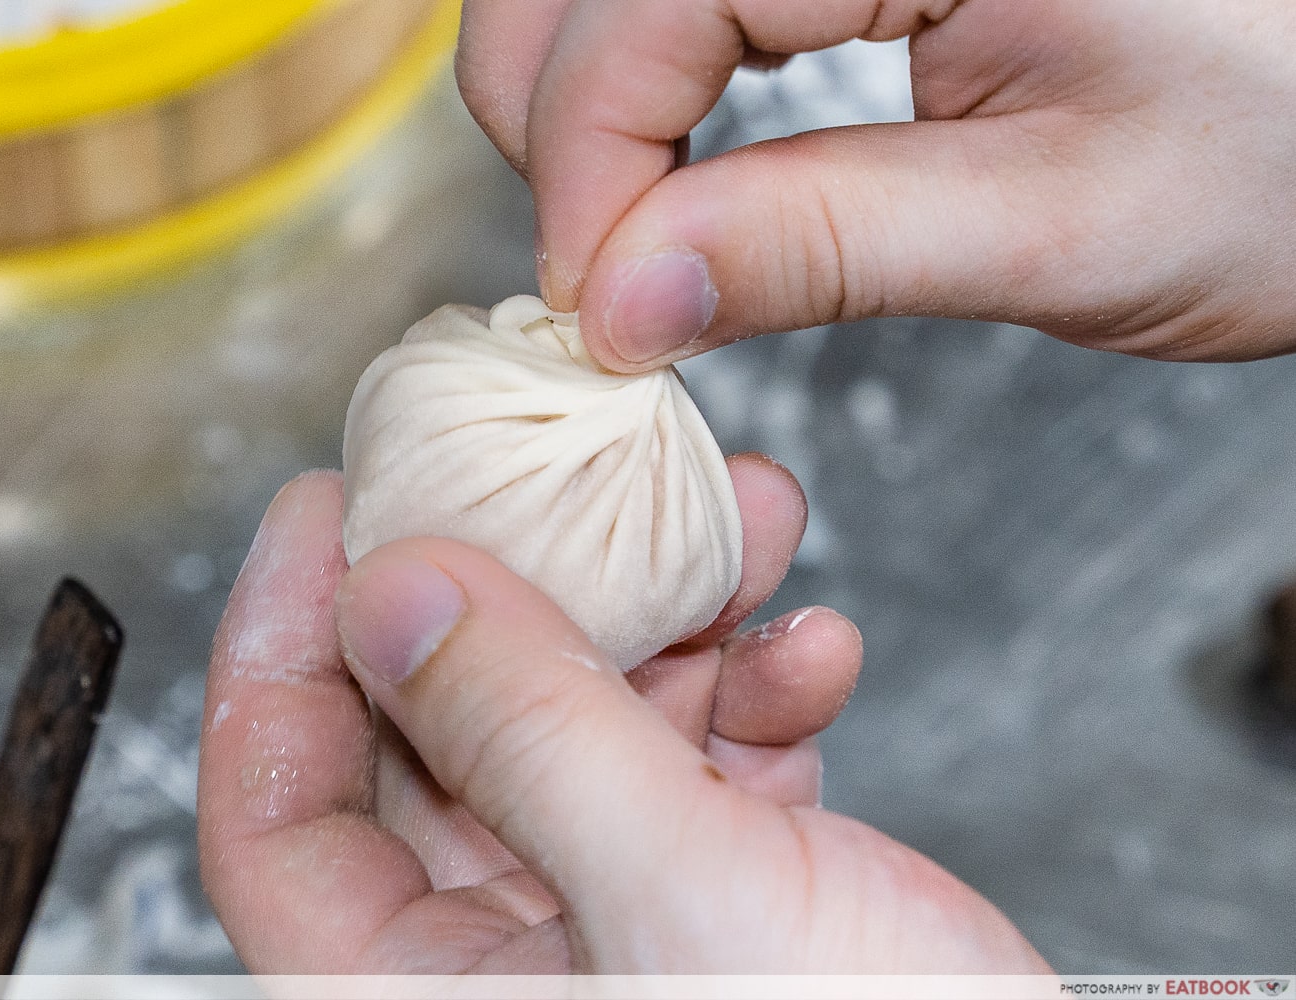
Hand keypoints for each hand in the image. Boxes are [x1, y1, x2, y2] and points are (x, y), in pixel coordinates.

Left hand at [198, 463, 1046, 971]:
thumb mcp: (680, 894)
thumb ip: (528, 735)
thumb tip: (391, 591)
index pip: (271, 813)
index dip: (278, 642)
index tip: (331, 503)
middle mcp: (489, 970)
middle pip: (434, 740)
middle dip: (516, 592)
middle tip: (549, 470)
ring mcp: (602, 932)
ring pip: (577, 732)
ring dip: (663, 624)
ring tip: (744, 524)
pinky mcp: (706, 907)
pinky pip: (687, 772)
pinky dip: (746, 700)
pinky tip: (813, 656)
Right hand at [457, 0, 1295, 365]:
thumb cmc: (1273, 150)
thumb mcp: (1058, 224)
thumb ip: (823, 247)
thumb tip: (623, 300)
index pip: (644, 9)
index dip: (588, 173)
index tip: (601, 318)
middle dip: (563, 140)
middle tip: (617, 288)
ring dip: (582, 107)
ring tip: (640, 233)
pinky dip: (636, 76)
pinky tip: (678, 158)